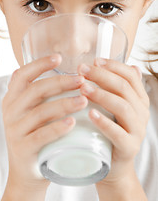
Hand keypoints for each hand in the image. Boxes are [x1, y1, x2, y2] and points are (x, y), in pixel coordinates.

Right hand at [2, 54, 87, 199]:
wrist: (26, 171)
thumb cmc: (36, 135)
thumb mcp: (33, 112)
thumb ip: (43, 96)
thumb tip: (69, 75)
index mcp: (12, 99)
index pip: (22, 75)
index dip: (39, 64)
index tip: (59, 57)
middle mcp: (10, 112)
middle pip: (35, 91)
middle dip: (60, 83)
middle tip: (81, 80)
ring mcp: (15, 131)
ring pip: (40, 112)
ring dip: (64, 104)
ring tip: (84, 101)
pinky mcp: (23, 149)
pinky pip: (41, 135)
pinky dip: (57, 128)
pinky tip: (72, 123)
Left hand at [78, 58, 148, 181]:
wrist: (114, 162)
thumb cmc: (110, 129)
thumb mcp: (113, 106)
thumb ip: (113, 87)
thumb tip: (108, 64)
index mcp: (138, 99)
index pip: (130, 75)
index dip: (113, 65)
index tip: (94, 61)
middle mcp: (141, 111)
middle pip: (124, 87)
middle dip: (102, 76)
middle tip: (82, 70)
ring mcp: (137, 130)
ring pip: (122, 106)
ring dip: (101, 95)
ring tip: (83, 88)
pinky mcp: (129, 147)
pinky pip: (118, 133)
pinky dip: (104, 122)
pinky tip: (90, 113)